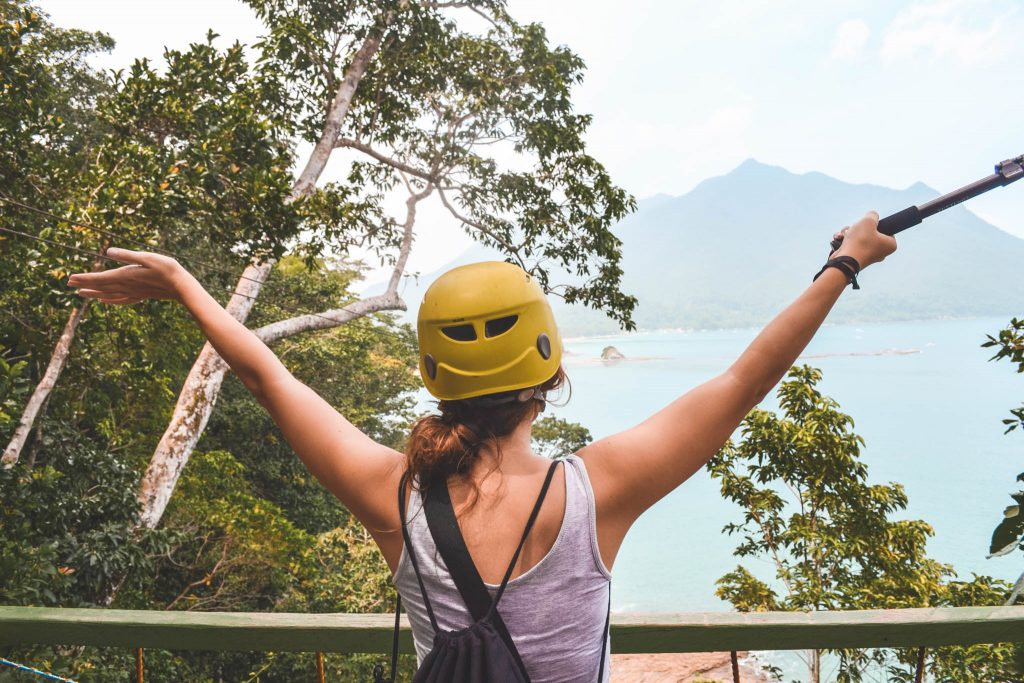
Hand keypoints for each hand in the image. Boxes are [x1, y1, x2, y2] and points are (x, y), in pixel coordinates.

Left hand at [68, 247, 188, 303]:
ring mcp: (133, 293)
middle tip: (69, 284)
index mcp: (126, 276)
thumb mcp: (147, 257)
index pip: (100, 278)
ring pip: (108, 294)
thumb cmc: (166, 269)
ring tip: (81, 294)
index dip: (84, 278)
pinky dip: (109, 300)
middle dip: (85, 285)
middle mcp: (126, 286)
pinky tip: (104, 300)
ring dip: (94, 293)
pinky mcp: (139, 295)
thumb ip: (127, 255)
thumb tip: (108, 252)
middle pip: (101, 287)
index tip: (70, 278)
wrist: (181, 286)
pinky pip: (120, 300)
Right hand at [829, 210, 896, 268]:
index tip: (869, 225)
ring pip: (859, 238)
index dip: (876, 224)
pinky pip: (851, 245)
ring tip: (845, 234)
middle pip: (870, 233)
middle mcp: (881, 252)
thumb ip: (872, 215)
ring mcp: (867, 256)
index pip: (887, 230)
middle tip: (856, 228)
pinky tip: (839, 239)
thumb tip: (872, 216)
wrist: (845, 260)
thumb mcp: (869, 220)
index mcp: (890, 245)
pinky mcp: (855, 258)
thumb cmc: (860, 241)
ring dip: (849, 233)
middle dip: (859, 228)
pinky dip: (844, 241)